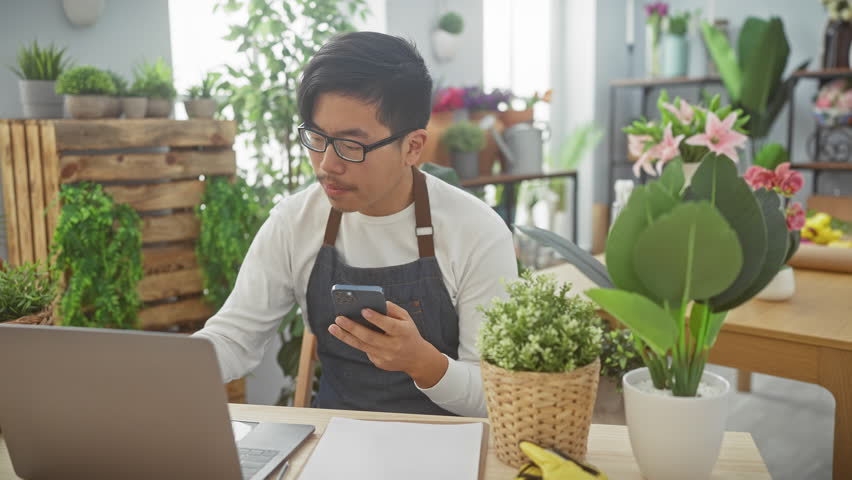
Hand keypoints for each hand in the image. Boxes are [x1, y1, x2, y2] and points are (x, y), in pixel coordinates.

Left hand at [328, 301, 448, 387]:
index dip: (377, 319)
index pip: (389, 325)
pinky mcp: (379, 363)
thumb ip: (392, 309)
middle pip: (370, 337)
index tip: (363, 310)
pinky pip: (365, 350)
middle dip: (353, 327)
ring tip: (332, 327)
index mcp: (404, 332)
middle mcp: (394, 346)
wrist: (416, 359)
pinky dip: (355, 340)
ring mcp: (386, 357)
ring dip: (345, 336)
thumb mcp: (406, 318)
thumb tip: (374, 302)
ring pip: (362, 346)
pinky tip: (345, 333)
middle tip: (338, 318)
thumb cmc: (408, 332)